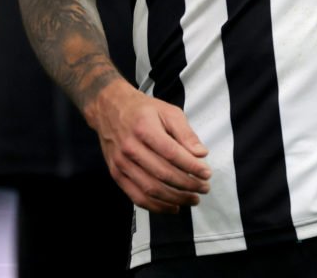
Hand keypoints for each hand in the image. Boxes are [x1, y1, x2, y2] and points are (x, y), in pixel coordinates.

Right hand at [87, 84, 210, 213]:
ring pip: (150, 189)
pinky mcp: (116, 174)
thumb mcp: (169, 112)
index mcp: (145, 129)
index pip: (172, 153)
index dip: (191, 166)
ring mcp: (121, 164)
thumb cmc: (144, 110)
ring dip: (175, 198)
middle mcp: (130, 148)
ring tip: (193, 199)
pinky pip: (136, 196)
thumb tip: (201, 154)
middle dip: (187, 185)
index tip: (207, 174)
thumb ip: (186, 133)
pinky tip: (173, 206)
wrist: (109, 110)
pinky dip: (156, 206)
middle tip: (204, 188)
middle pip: (162, 173)